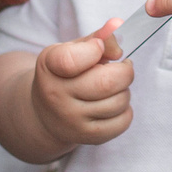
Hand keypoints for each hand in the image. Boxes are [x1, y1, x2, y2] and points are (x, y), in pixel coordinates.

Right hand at [30, 19, 132, 150]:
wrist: (44, 113)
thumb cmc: (65, 74)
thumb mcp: (72, 49)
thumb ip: (98, 37)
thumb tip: (118, 34)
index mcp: (49, 66)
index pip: (71, 60)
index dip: (94, 50)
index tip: (98, 48)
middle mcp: (56, 95)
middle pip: (106, 83)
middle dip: (125, 72)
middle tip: (123, 67)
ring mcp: (70, 119)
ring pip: (119, 102)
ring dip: (125, 90)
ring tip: (114, 87)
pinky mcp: (86, 137)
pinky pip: (122, 122)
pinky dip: (126, 110)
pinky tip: (113, 103)